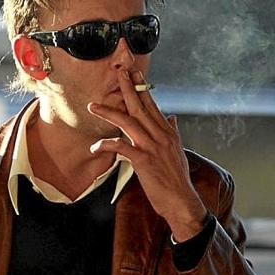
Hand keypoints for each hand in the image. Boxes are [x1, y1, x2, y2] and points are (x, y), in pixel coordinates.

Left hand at [87, 70, 206, 241]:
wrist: (182, 201)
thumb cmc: (176, 179)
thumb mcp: (177, 152)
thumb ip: (173, 132)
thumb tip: (172, 117)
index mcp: (168, 132)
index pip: (153, 105)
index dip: (142, 88)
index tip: (134, 73)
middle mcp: (161, 136)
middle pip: (141, 107)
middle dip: (129, 88)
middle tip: (118, 73)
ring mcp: (152, 147)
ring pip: (128, 122)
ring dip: (108, 112)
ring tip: (93, 106)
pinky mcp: (143, 160)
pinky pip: (121, 147)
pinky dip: (106, 145)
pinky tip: (95, 147)